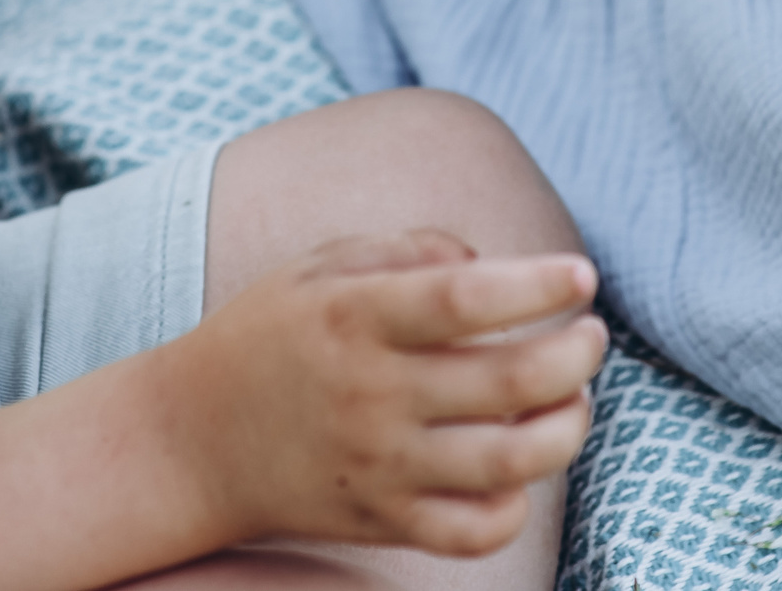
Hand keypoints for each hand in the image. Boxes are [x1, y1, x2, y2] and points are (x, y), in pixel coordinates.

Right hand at [163, 231, 605, 556]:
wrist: (190, 441)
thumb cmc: (267, 336)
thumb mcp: (320, 267)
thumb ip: (408, 249)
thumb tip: (490, 262)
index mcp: (356, 316)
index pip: (466, 299)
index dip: (539, 286)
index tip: (582, 275)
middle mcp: (372, 392)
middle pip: (509, 380)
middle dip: (576, 355)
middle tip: (591, 336)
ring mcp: (378, 464)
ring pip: (510, 461)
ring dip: (567, 427)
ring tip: (575, 400)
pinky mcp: (380, 520)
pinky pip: (473, 531)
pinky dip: (515, 505)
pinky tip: (519, 472)